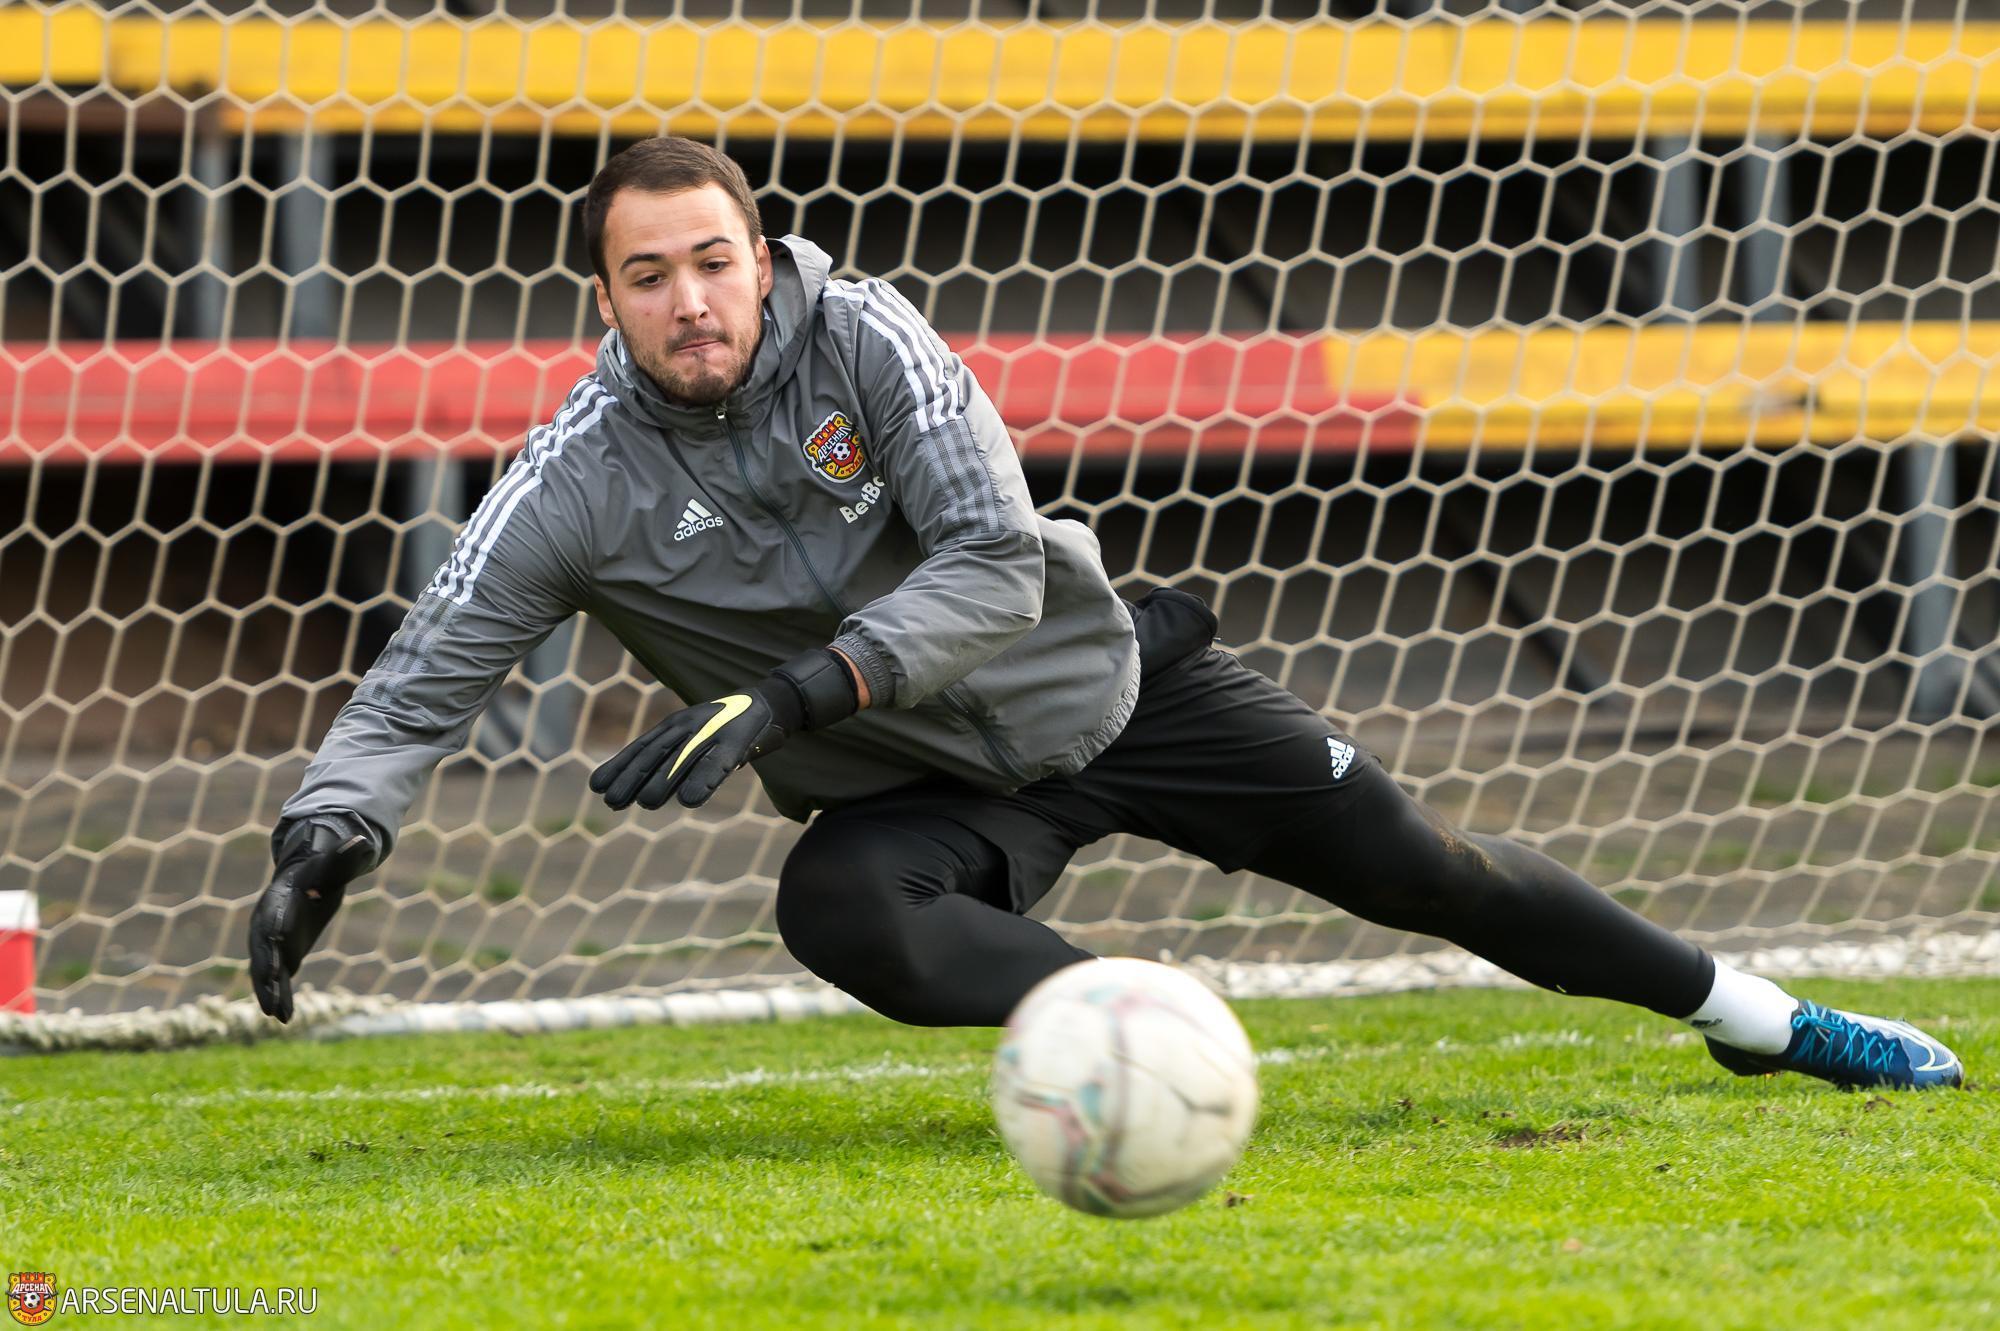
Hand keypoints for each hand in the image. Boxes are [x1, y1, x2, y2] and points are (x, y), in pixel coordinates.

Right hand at [248, 813, 377, 1021]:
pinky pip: (276, 979)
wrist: (307, 880)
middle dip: (264, 973)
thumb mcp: (333, 865)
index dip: (272, 936)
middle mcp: (266, 924)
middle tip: (269, 995)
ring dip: (270, 993)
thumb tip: (362, 842)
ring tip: (278, 1016)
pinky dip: (279, 996)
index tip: (273, 953)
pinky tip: (285, 1018)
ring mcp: (270, 943)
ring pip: (265, 971)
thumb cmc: (319, 871)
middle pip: (261, 952)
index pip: (272, 920)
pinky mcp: (280, 955)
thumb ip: (344, 857)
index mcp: (277, 901)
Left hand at [591, 648, 859, 811]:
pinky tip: (690, 799)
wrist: (768, 705)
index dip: (620, 766)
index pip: (641, 748)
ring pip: (681, 760)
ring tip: (645, 803)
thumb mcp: (693, 738)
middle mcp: (687, 727)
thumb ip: (670, 759)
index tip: (598, 786)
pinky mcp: (735, 743)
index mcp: (674, 726)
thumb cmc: (726, 727)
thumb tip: (641, 790)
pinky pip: (717, 765)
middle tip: (613, 802)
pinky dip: (702, 781)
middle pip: (654, 754)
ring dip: (662, 782)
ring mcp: (711, 733)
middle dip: (632, 777)